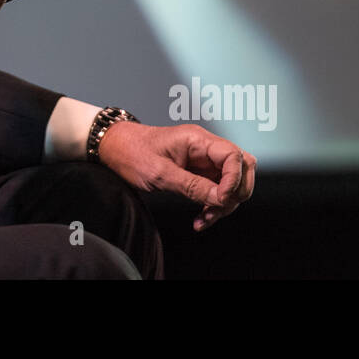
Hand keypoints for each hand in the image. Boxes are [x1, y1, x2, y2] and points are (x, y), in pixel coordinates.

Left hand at [97, 122, 255, 230]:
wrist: (115, 147)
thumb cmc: (132, 153)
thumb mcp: (160, 173)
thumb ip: (192, 186)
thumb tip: (220, 199)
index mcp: (197, 140)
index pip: (234, 156)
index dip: (233, 180)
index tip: (219, 199)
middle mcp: (205, 147)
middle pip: (243, 167)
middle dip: (236, 192)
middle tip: (217, 209)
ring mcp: (203, 159)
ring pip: (232, 181)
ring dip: (224, 203)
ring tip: (205, 219)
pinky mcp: (198, 171)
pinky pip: (217, 188)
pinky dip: (213, 205)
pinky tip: (201, 218)